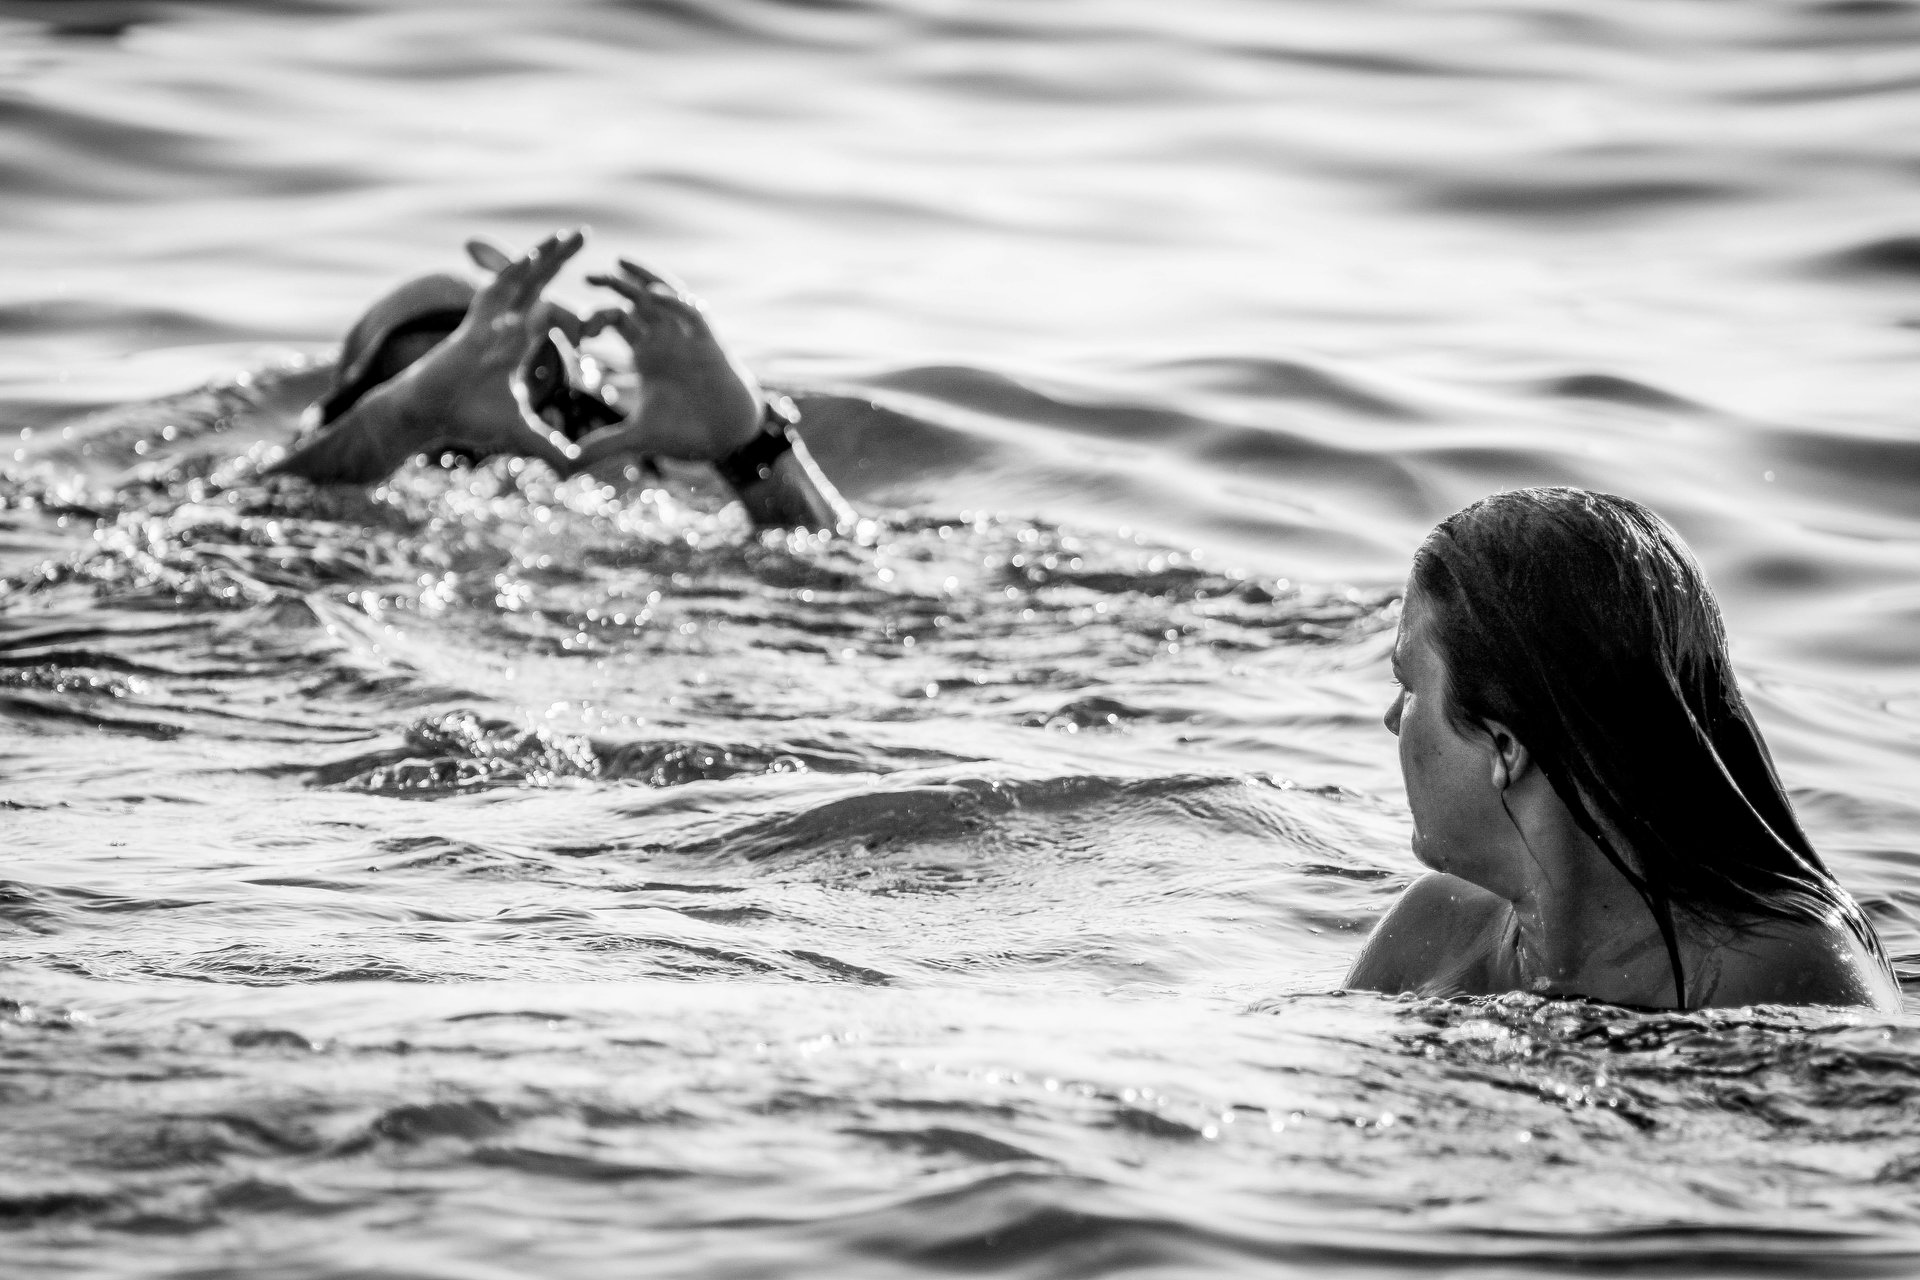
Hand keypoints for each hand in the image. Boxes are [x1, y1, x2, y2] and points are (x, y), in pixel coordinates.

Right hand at [400, 229, 587, 468]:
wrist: (429, 415)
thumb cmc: (468, 419)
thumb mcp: (521, 434)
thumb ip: (550, 448)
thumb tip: (574, 469)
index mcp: (518, 343)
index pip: (550, 312)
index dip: (571, 297)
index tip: (594, 284)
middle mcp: (505, 325)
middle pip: (538, 284)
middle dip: (559, 260)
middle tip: (584, 235)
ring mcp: (489, 322)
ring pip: (520, 279)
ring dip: (544, 256)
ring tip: (569, 235)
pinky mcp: (473, 324)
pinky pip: (496, 291)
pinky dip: (514, 273)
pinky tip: (534, 255)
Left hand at [568, 260, 762, 471]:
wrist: (727, 435)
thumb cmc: (687, 432)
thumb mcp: (637, 436)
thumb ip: (603, 444)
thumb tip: (567, 465)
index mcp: (646, 354)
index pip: (616, 322)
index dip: (594, 319)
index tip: (576, 332)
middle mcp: (664, 339)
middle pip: (634, 301)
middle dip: (612, 287)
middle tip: (585, 278)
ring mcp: (685, 337)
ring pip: (660, 296)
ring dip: (640, 281)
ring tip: (615, 264)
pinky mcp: (707, 340)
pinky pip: (689, 311)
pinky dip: (671, 300)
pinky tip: (651, 291)